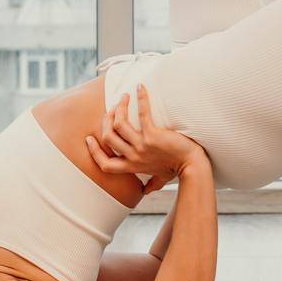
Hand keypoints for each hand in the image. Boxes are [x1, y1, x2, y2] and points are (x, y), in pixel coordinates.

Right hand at [85, 84, 204, 191]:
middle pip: (109, 137)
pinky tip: (140, 88)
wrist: (192, 165)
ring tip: (124, 98)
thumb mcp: (160, 178)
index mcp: (132, 166)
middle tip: (111, 109)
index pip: (105, 163)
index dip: (94, 151)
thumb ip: (151, 185)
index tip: (89, 138)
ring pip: (119, 125)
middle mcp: (134, 157)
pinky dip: (141, 99)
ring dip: (119, 108)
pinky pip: (143, 114)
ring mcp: (142, 146)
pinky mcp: (153, 135)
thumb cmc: (177, 169)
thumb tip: (145, 192)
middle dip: (106, 120)